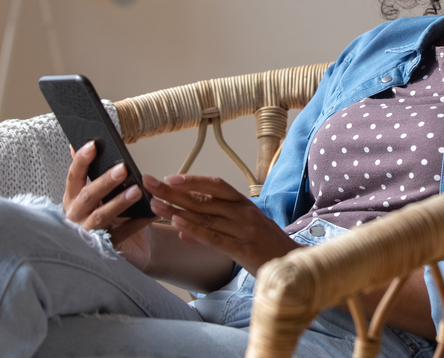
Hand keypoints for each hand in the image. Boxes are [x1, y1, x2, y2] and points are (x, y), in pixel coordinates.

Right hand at [63, 142, 154, 268]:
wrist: (129, 244)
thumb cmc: (111, 212)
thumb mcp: (100, 191)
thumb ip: (92, 171)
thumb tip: (83, 142)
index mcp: (73, 199)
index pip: (73, 177)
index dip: (81, 161)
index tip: (94, 144)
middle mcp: (76, 217)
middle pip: (87, 196)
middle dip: (105, 182)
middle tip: (123, 168)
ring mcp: (89, 234)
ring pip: (101, 217)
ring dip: (119, 202)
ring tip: (137, 191)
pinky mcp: (106, 247)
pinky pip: (123, 233)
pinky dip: (138, 223)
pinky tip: (152, 213)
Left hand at [144, 174, 300, 275]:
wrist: (294, 265)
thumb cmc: (267, 247)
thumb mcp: (243, 230)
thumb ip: (214, 227)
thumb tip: (180, 227)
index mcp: (244, 204)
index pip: (215, 185)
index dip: (191, 180)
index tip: (167, 178)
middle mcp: (244, 212)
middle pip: (204, 198)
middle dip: (173, 191)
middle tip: (149, 183)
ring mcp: (244, 230)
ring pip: (205, 216)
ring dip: (176, 209)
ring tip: (154, 205)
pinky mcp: (243, 249)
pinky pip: (215, 238)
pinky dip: (195, 230)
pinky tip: (177, 224)